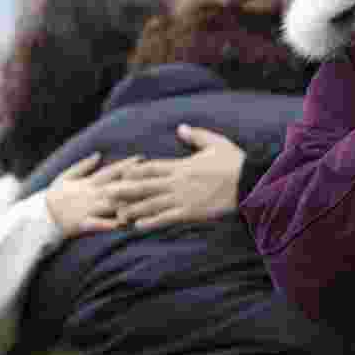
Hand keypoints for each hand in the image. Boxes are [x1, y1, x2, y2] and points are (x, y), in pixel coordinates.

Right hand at [45, 153, 141, 235]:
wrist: (39, 216)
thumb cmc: (55, 196)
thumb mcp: (66, 176)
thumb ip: (83, 166)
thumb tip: (98, 154)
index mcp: (89, 183)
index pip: (111, 171)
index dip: (127, 165)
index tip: (142, 159)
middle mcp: (91, 194)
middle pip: (116, 187)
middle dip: (134, 183)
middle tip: (152, 179)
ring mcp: (88, 208)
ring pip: (111, 204)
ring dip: (127, 203)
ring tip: (145, 203)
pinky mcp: (83, 223)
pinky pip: (99, 224)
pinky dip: (111, 224)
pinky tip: (125, 224)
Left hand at [112, 125, 245, 229]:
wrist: (249, 183)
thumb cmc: (234, 162)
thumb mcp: (216, 143)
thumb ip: (196, 136)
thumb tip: (180, 128)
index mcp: (181, 165)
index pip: (151, 167)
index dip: (133, 170)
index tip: (120, 173)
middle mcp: (177, 182)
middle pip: (144, 187)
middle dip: (124, 191)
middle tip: (105, 195)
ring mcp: (182, 199)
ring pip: (151, 204)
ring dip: (133, 209)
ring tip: (117, 215)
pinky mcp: (190, 213)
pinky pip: (166, 218)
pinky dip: (151, 222)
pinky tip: (139, 226)